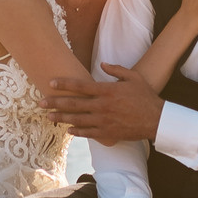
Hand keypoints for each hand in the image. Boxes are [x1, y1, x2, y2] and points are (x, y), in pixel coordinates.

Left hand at [44, 66, 164, 145]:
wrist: (156, 120)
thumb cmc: (146, 97)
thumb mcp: (133, 77)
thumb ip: (116, 69)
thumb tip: (102, 64)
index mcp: (107, 90)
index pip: (80, 86)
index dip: (64, 84)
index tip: (51, 82)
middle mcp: (102, 106)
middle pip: (73, 104)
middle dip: (55, 103)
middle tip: (40, 102)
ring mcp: (104, 121)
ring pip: (77, 120)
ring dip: (61, 118)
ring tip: (49, 117)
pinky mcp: (107, 133)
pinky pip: (88, 133)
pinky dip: (77, 131)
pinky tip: (68, 130)